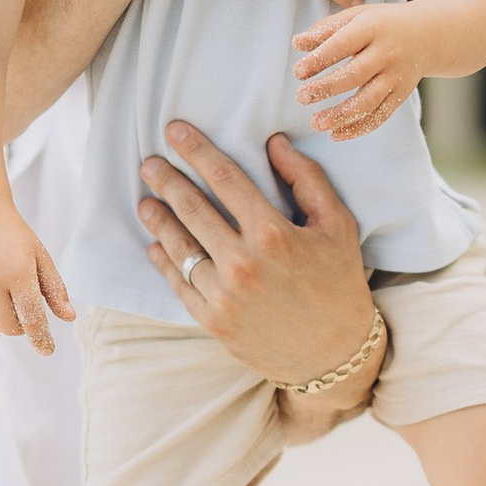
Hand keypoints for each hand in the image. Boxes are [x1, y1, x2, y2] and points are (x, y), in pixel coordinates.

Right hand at [0, 189, 71, 352]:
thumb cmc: (15, 239)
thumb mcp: (40, 258)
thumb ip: (55, 289)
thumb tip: (70, 318)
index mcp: (17, 273)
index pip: (32, 318)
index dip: (41, 338)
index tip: (48, 351)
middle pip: (11, 329)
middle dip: (22, 325)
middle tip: (24, 305)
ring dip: (3, 320)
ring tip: (5, 295)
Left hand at [136, 123, 379, 408]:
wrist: (334, 355)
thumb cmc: (339, 284)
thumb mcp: (337, 226)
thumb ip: (307, 179)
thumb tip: (274, 143)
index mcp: (273, 234)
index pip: (224, 178)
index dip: (196, 150)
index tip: (174, 131)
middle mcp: (243, 263)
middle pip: (192, 208)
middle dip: (166, 180)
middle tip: (148, 163)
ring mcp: (224, 295)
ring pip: (179, 246)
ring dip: (158, 219)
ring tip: (147, 202)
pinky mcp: (213, 321)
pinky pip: (180, 283)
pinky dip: (165, 261)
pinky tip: (156, 245)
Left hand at [291, 0, 422, 138]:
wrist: (429, 34)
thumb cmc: (382, 23)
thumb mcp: (357, 16)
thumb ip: (327, 29)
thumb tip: (297, 43)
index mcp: (373, 28)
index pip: (343, 44)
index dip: (320, 59)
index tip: (298, 72)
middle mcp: (387, 54)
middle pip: (355, 75)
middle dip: (327, 89)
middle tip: (301, 97)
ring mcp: (396, 77)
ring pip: (368, 101)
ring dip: (341, 115)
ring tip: (316, 123)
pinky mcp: (400, 96)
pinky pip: (380, 116)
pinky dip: (358, 128)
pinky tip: (335, 134)